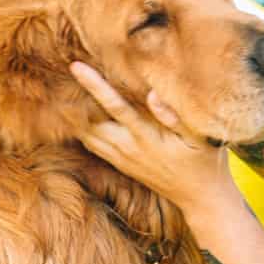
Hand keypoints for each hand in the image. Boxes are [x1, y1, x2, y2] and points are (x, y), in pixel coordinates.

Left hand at [70, 62, 235, 214]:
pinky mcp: (121, 165)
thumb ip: (175, 115)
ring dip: (73, 115)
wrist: (199, 197)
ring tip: (62, 90)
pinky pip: (92, 145)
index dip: (94, 86)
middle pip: (89, 121)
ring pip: (86, 135)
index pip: (114, 106)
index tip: (76, 67)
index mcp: (146, 137)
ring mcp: (122, 159)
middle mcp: (128, 148)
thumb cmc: (204, 161)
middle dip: (73, 99)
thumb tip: (152, 93)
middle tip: (59, 73)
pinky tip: (75, 115)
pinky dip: (80, 129)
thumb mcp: (199, 137)